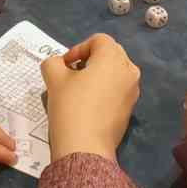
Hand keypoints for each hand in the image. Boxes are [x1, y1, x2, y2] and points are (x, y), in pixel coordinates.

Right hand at [41, 34, 140, 162]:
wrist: (85, 147)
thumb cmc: (70, 107)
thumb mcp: (54, 79)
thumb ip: (53, 63)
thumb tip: (58, 64)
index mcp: (113, 58)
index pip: (99, 40)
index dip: (78, 48)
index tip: (65, 65)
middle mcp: (129, 70)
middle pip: (110, 53)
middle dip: (90, 59)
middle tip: (71, 73)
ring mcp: (133, 89)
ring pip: (115, 71)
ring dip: (98, 73)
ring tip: (79, 88)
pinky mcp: (131, 107)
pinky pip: (118, 88)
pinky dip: (105, 89)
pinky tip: (89, 104)